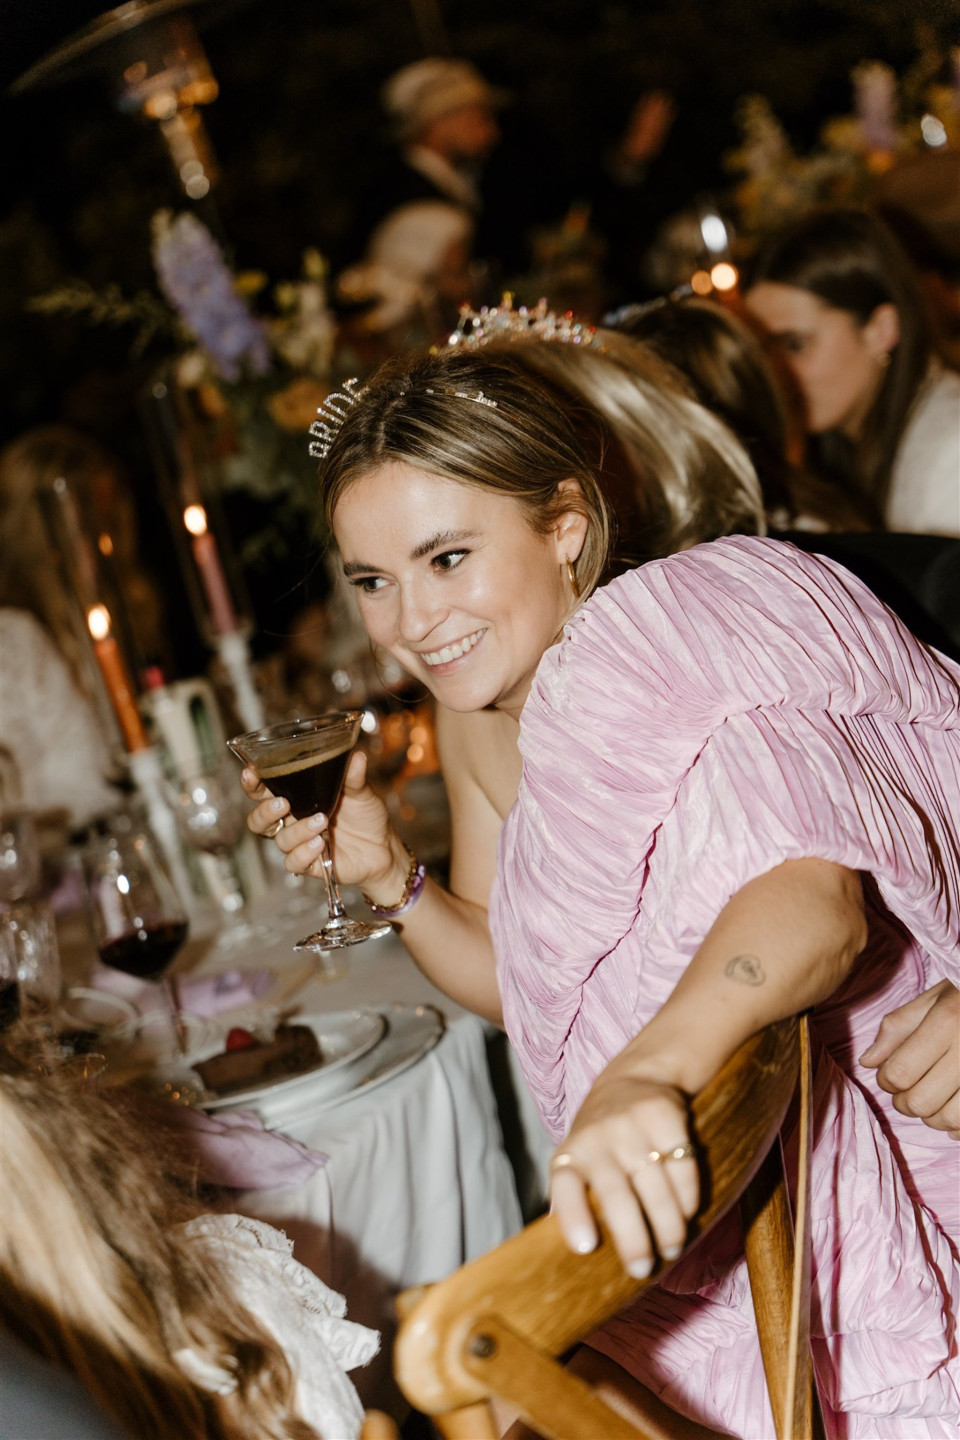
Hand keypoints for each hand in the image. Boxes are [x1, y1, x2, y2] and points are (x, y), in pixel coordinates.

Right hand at [241, 751, 404, 891]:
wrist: (384, 848)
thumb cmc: (365, 815)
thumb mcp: (361, 792)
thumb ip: (354, 776)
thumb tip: (357, 757)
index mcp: (297, 798)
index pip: (264, 790)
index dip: (252, 783)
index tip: (251, 773)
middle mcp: (293, 821)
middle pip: (259, 820)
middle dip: (264, 812)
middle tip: (283, 803)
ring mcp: (300, 843)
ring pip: (280, 840)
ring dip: (298, 830)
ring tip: (322, 821)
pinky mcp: (310, 864)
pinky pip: (294, 862)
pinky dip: (304, 852)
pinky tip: (321, 844)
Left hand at [549, 1059, 698, 1278]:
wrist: (634, 1078)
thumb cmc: (601, 1138)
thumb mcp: (578, 1158)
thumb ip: (577, 1199)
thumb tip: (575, 1258)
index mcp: (572, 1154)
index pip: (565, 1185)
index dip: (573, 1216)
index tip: (585, 1247)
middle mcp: (598, 1138)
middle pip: (616, 1196)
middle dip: (633, 1239)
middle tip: (643, 1268)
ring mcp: (632, 1125)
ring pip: (655, 1187)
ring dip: (668, 1226)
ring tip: (672, 1248)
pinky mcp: (666, 1116)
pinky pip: (683, 1168)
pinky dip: (689, 1198)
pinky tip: (689, 1214)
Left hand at [860, 979, 959, 1138]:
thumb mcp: (930, 999)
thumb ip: (896, 1029)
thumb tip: (868, 1062)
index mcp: (948, 1022)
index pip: (901, 1071)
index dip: (886, 1080)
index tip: (888, 1073)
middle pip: (921, 1101)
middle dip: (904, 1101)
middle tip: (906, 1090)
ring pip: (949, 1119)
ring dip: (931, 1116)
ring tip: (931, 1098)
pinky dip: (957, 1127)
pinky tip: (953, 1108)